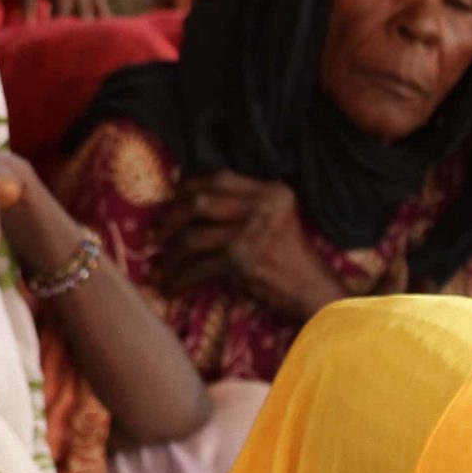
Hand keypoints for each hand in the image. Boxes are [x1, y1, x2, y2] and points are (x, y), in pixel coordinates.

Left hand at [157, 170, 349, 324]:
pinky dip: (181, 279)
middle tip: (155, 234)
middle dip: (170, 219)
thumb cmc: (294, 261)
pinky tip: (172, 287)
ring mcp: (249, 232)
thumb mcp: (277, 220)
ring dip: (171, 255)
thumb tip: (191, 201)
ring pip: (192, 237)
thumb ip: (246, 206)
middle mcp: (261, 207)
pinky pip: (198, 268)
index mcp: (272, 192)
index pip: (220, 177)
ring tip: (162, 266)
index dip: (189, 186)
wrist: (315, 295)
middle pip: (198, 203)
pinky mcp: (241, 260)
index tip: (172, 197)